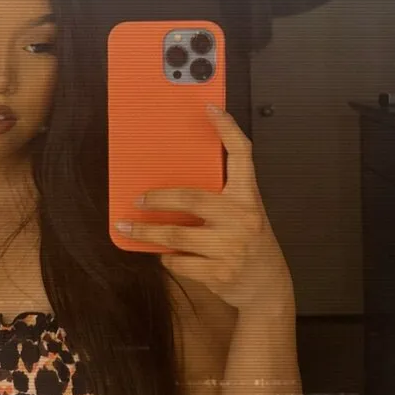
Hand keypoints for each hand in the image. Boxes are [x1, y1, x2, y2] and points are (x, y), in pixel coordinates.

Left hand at [115, 105, 293, 311]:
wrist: (266, 287)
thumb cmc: (249, 243)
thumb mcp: (243, 213)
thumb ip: (219, 196)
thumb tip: (172, 182)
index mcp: (247, 196)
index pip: (242, 154)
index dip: (227, 128)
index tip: (210, 107)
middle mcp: (242, 218)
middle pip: (190, 197)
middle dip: (157, 198)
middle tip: (138, 199)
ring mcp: (231, 246)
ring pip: (176, 234)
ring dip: (146, 232)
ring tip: (127, 228)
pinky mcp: (219, 272)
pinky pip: (178, 260)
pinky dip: (167, 257)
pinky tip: (165, 253)